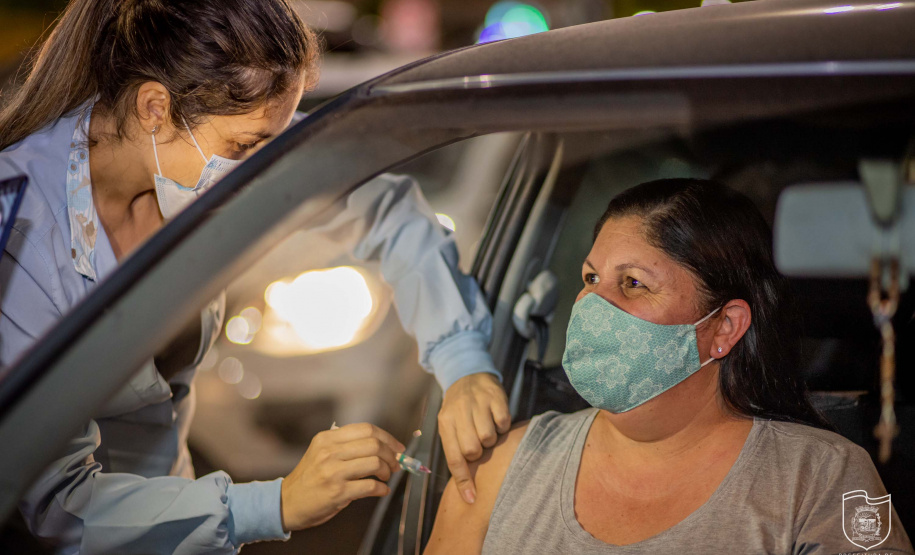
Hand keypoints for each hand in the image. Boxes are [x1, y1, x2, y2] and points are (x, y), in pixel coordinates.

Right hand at [281, 423, 404, 530]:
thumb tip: (382, 446)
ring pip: (374, 463)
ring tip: (386, 477)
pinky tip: (381, 490)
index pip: (366, 429)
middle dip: (391, 455)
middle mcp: (329, 452)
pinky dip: (381, 489)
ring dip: (387, 471)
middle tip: (395, 464)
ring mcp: (333, 472)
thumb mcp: (321, 453)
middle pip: (374, 444)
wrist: (286, 502)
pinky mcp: (338, 492)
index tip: (397, 447)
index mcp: (327, 439)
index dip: (387, 437)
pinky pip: (370, 486)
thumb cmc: (309, 478)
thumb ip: (345, 445)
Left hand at [438, 372, 509, 503]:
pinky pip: (504, 422)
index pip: (453, 457)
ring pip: (489, 437)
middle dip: (478, 452)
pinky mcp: (495, 397)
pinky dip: (502, 425)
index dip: (463, 480)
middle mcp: (459, 412)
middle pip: (472, 450)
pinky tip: (496, 417)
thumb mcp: (450, 426)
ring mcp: (477, 403)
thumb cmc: (459, 410)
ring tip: (487, 427)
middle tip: (479, 443)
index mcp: (445, 423)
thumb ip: (455, 450)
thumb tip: (465, 486)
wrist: (467, 375)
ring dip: (491, 438)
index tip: (471, 498)